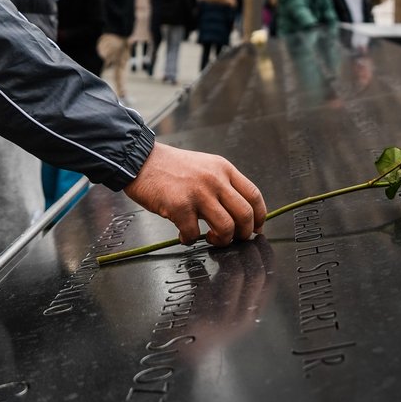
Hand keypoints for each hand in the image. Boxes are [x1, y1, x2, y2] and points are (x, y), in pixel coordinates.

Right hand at [124, 141, 265, 246]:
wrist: (140, 160)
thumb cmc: (170, 167)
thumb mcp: (204, 166)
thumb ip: (222, 184)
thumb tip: (238, 213)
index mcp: (223, 168)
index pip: (253, 195)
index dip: (260, 217)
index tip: (256, 228)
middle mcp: (215, 179)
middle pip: (245, 215)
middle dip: (243, 234)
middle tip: (233, 239)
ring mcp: (198, 192)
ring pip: (226, 227)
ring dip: (221, 241)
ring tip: (210, 239)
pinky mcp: (179, 206)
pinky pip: (194, 234)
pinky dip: (190, 239)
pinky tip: (183, 234)